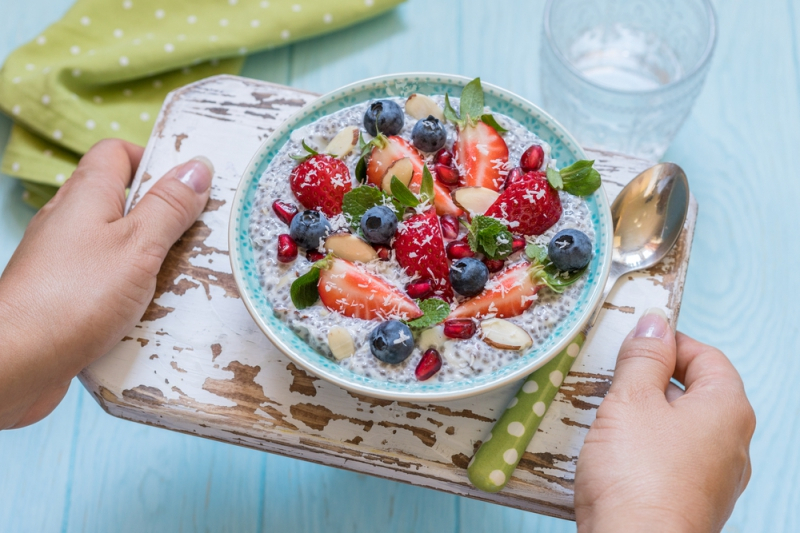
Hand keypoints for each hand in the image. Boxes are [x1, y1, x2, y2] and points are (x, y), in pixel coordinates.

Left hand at [0, 139, 213, 429]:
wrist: (18, 360)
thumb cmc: (76, 297)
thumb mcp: (139, 245)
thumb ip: (169, 206)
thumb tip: (197, 167)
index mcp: (86, 194)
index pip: (117, 153)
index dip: (153, 161)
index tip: (187, 186)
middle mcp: (69, 219)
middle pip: (120, 199)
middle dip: (160, 215)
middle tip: (193, 234)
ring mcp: (63, 258)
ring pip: (115, 242)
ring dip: (147, 256)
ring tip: (177, 275)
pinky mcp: (63, 293)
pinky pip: (105, 278)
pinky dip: (129, 288)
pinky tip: (147, 308)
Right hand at [574, 309, 754, 532]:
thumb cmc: (638, 476)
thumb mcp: (631, 401)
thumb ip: (643, 358)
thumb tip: (655, 323)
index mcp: (727, 410)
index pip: (707, 357)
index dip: (669, 342)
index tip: (634, 341)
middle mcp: (732, 444)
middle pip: (694, 393)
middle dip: (652, 380)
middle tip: (613, 377)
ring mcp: (715, 478)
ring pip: (680, 428)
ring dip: (646, 416)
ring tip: (608, 417)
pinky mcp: (692, 502)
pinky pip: (671, 460)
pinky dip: (646, 449)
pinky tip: (615, 455)